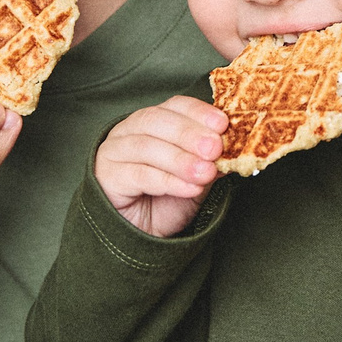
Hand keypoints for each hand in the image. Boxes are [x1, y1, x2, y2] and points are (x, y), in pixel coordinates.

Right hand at [93, 95, 227, 237]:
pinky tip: (189, 188)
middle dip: (190, 134)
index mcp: (154, 122)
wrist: (139, 235)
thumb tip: (233, 151)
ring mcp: (114, 151)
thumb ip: (210, 163)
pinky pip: (139, 174)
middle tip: (214, 148)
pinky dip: (168, 181)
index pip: (176, 105)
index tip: (223, 124)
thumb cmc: (165, 201)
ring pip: (147, 146)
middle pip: (158, 121)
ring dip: (181, 160)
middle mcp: (130, 130)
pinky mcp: (107, 175)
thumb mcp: (197, 180)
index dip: (199, 112)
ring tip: (205, 173)